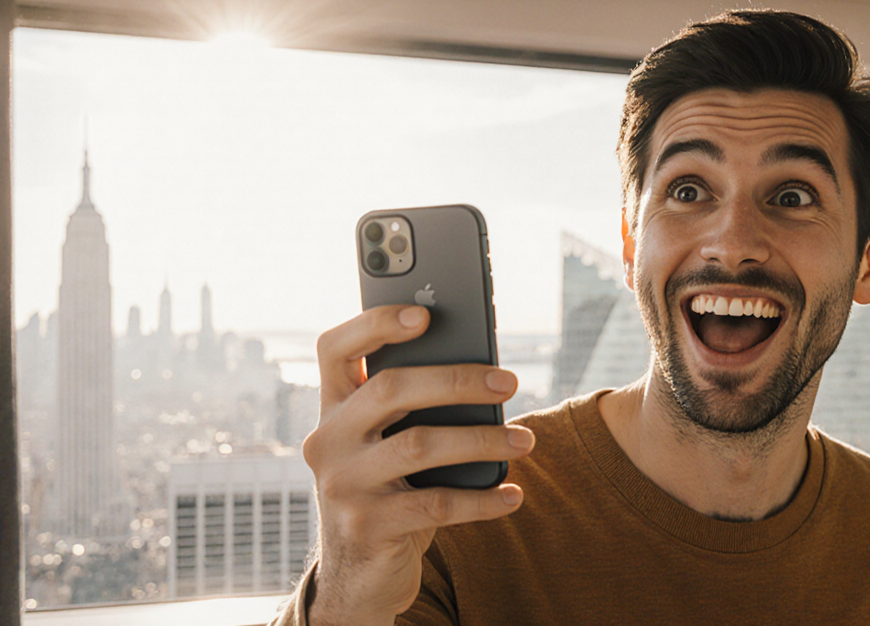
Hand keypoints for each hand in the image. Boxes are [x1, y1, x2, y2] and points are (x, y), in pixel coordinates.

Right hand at [302, 305, 533, 625]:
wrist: (360, 573)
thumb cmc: (390, 490)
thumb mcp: (387, 445)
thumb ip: (412, 409)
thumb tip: (485, 373)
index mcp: (331, 408)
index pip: (335, 348)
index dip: (375, 324)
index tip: (425, 314)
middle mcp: (327, 440)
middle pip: (391, 389)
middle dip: (457, 380)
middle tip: (508, 382)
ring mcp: (342, 485)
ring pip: (419, 445)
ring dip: (482, 440)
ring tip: (525, 440)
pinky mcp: (367, 526)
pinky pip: (436, 504)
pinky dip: (481, 499)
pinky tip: (512, 493)